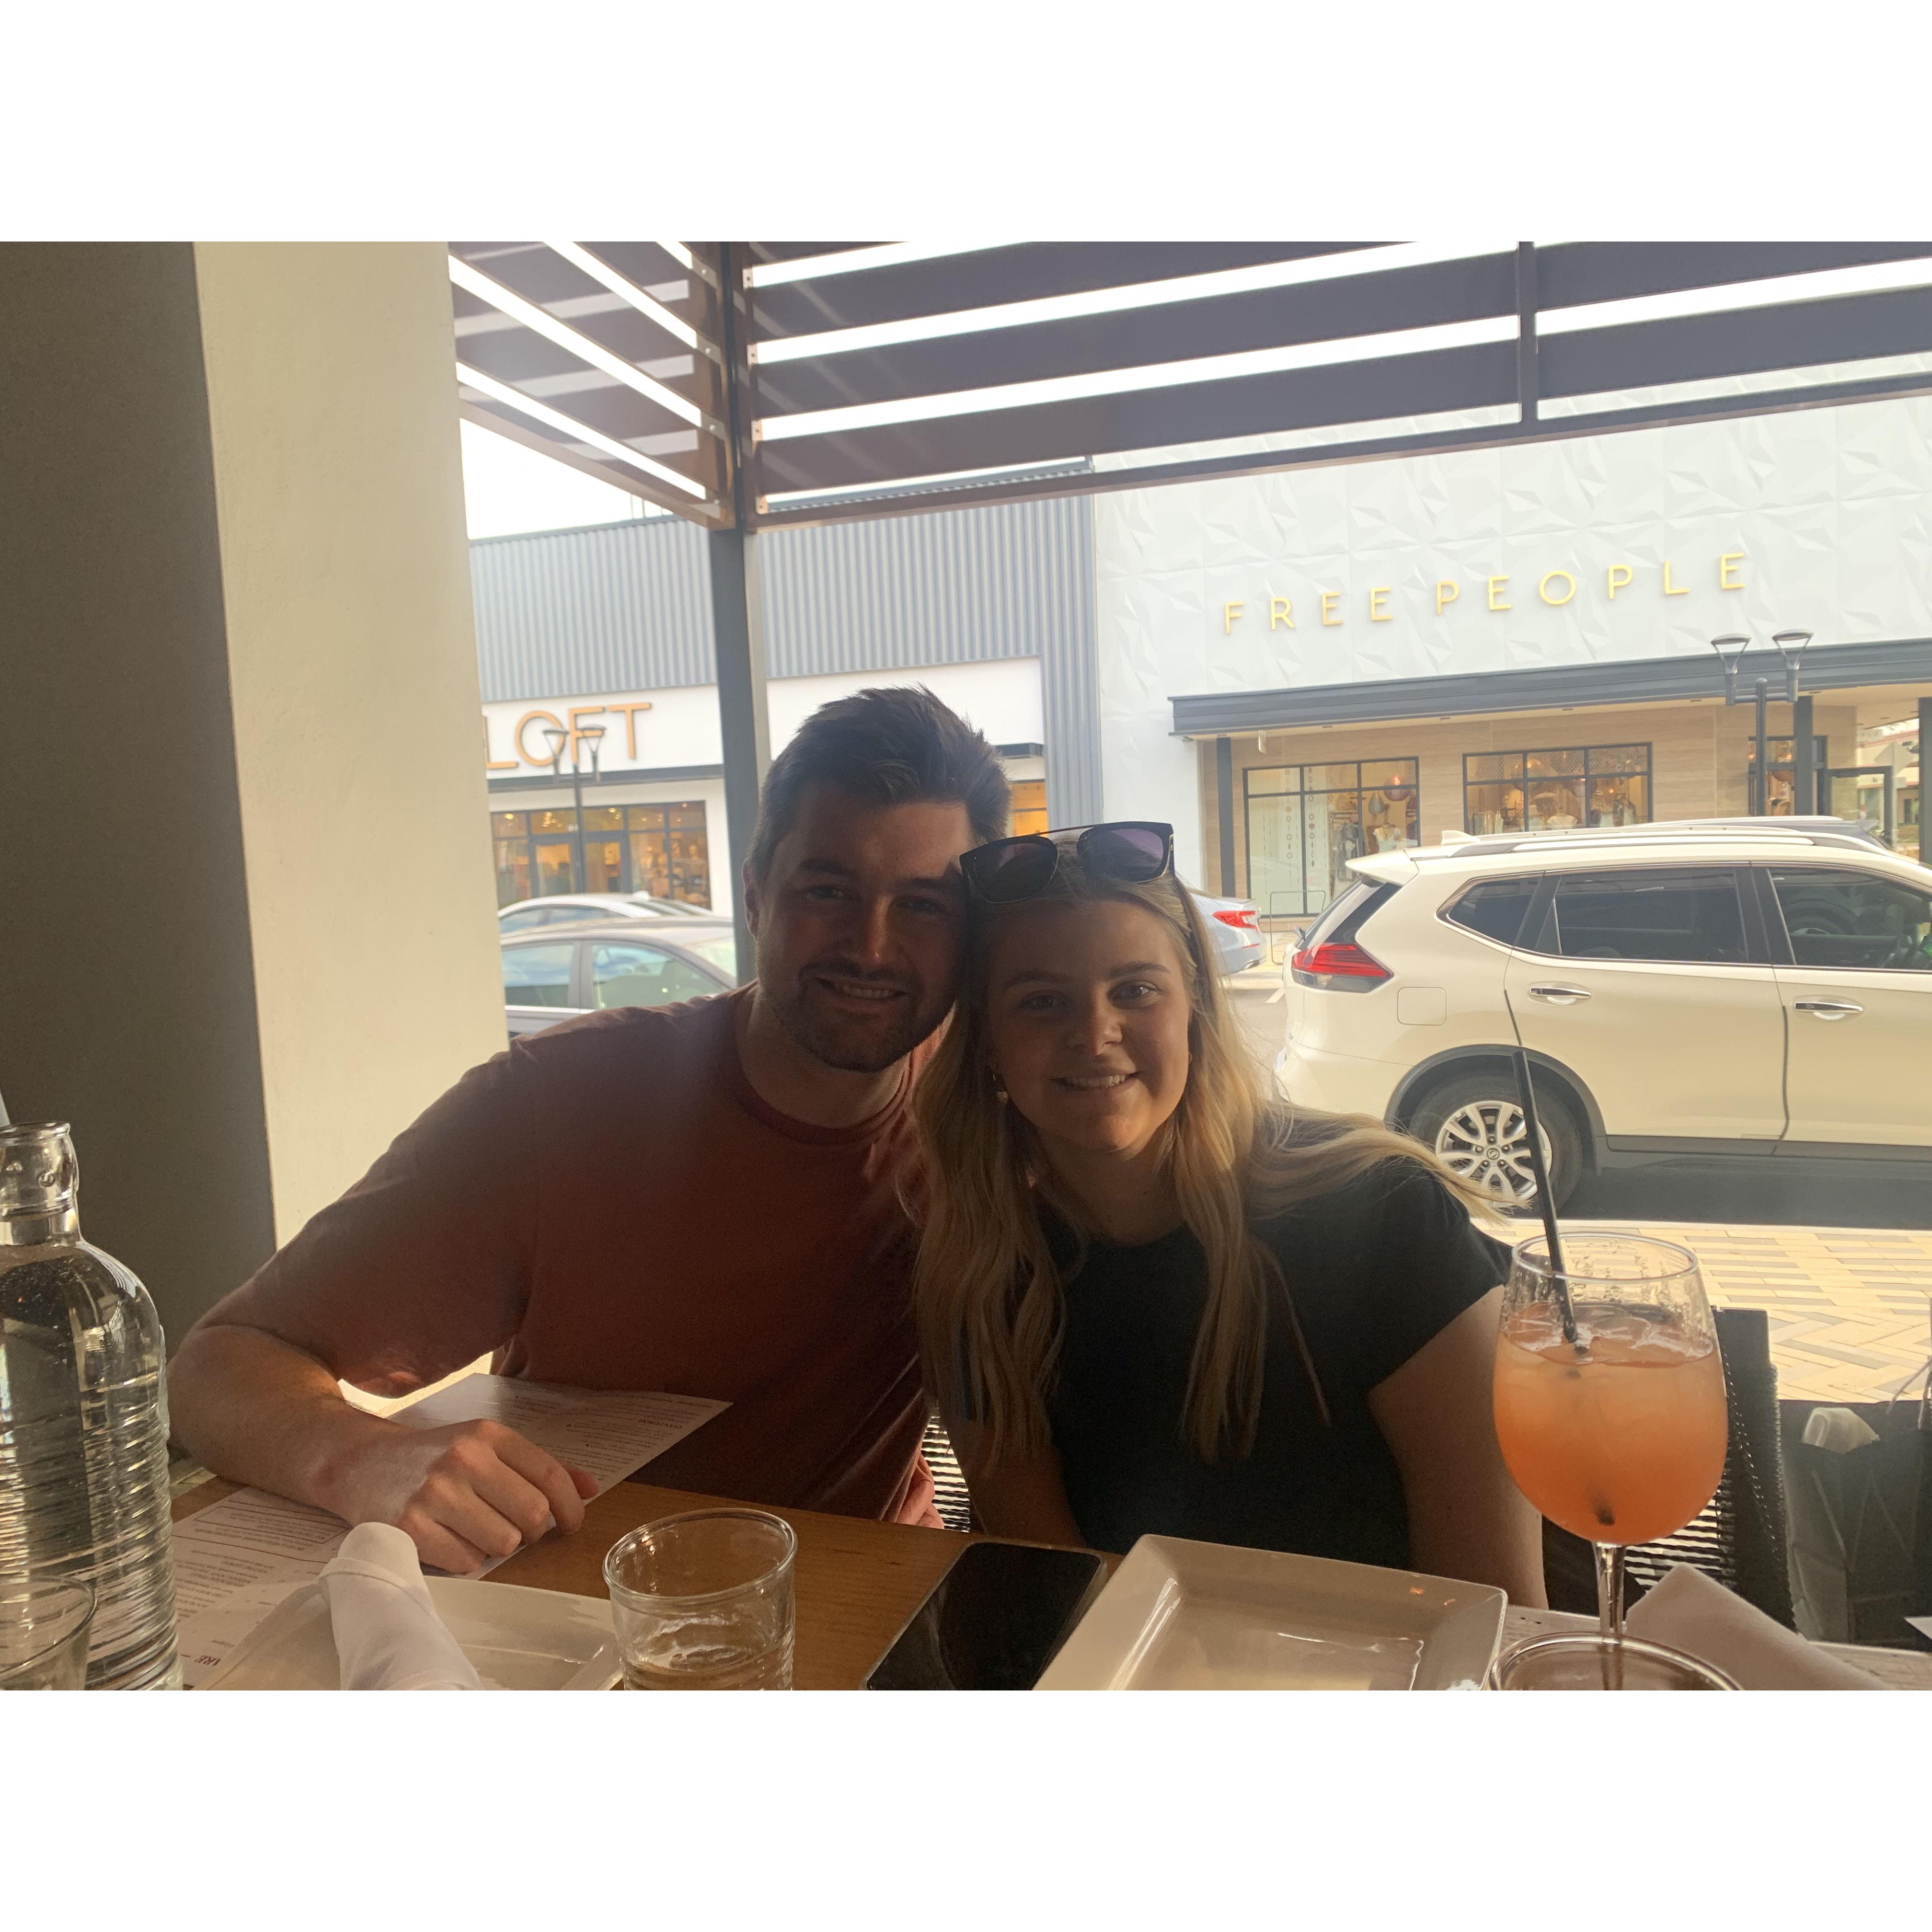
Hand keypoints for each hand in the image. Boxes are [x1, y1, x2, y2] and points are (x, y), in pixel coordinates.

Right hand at [325, 1418, 598, 1574]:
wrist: (359, 1462)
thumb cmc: (433, 1458)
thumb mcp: (485, 1446)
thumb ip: (538, 1466)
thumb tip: (592, 1488)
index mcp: (488, 1435)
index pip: (550, 1476)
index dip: (571, 1508)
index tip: (572, 1525)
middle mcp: (464, 1458)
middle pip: (532, 1515)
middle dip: (531, 1531)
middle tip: (514, 1528)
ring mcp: (434, 1493)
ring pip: (502, 1543)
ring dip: (496, 1546)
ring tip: (474, 1529)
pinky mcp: (409, 1525)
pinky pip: (466, 1562)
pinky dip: (465, 1559)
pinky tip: (448, 1540)